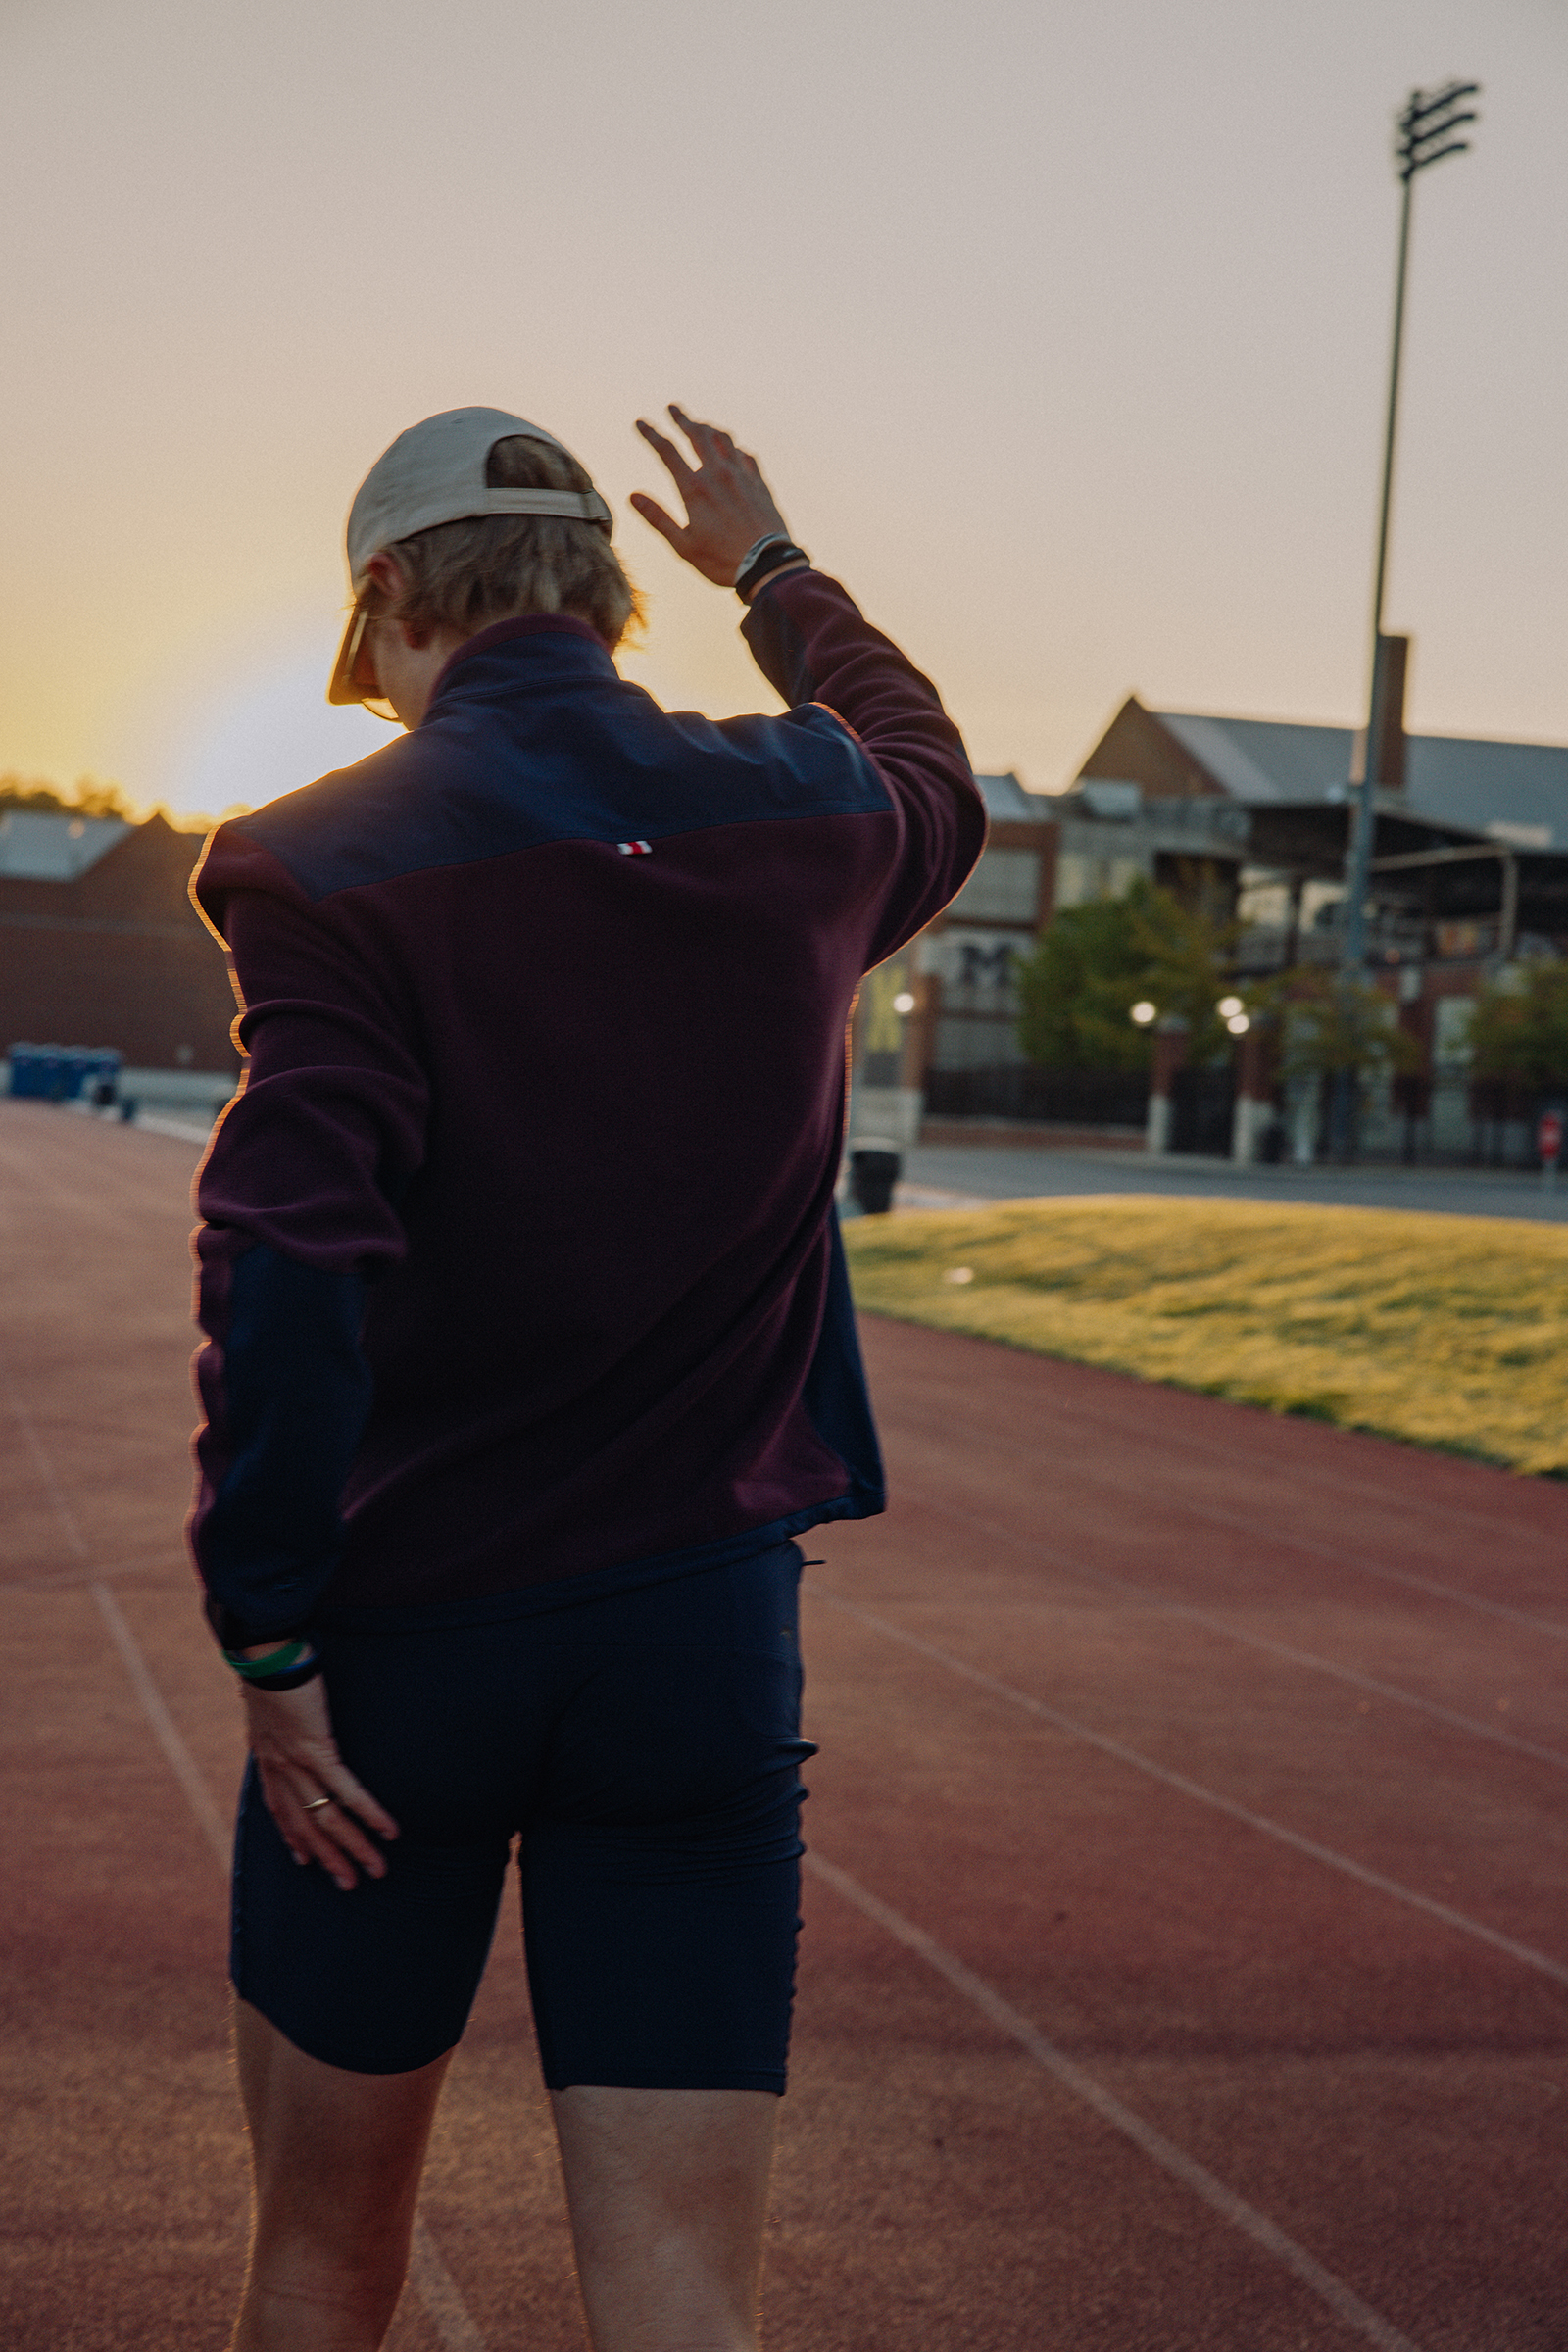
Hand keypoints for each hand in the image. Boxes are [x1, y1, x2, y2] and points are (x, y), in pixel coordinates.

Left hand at [241, 1674, 398, 1891]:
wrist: (262, 1652)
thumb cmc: (266, 1663)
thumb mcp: (264, 1695)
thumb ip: (270, 1709)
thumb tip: (265, 1701)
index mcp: (267, 1756)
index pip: (280, 1809)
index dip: (293, 1837)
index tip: (304, 1861)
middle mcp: (279, 1768)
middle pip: (306, 1826)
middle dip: (328, 1858)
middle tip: (348, 1883)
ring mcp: (297, 1763)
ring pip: (326, 1819)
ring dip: (353, 1848)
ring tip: (375, 1869)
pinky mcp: (317, 1750)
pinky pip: (346, 1791)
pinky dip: (369, 1813)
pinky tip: (388, 1830)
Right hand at [631, 406, 794, 585]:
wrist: (767, 565)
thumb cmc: (722, 561)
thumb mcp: (683, 546)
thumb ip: (658, 518)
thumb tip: (633, 496)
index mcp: (694, 488)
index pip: (667, 451)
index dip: (652, 434)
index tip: (641, 423)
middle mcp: (718, 474)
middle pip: (697, 435)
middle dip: (683, 419)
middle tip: (673, 408)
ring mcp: (741, 476)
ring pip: (723, 439)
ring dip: (709, 428)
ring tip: (700, 424)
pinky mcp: (759, 484)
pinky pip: (746, 456)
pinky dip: (735, 448)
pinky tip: (733, 450)